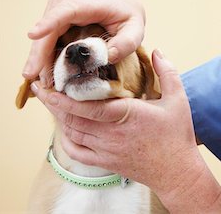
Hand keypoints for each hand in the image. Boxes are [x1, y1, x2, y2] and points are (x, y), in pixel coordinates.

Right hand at [22, 0, 145, 86]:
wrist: (122, 5)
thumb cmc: (128, 18)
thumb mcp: (136, 30)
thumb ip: (127, 43)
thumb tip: (108, 56)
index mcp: (91, 2)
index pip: (67, 11)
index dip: (50, 23)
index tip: (33, 34)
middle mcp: (70, 0)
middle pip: (49, 27)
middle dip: (39, 52)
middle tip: (32, 75)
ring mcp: (59, 7)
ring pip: (43, 34)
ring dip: (39, 57)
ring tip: (41, 80)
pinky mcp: (55, 15)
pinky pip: (46, 36)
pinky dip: (43, 54)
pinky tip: (42, 72)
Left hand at [30, 50, 220, 211]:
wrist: (176, 170)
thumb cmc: (176, 135)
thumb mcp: (177, 99)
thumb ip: (167, 72)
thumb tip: (157, 51)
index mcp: (127, 114)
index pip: (87, 107)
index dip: (63, 99)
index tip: (48, 88)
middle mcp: (112, 133)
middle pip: (73, 119)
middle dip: (54, 104)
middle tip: (42, 90)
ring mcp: (107, 150)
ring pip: (72, 133)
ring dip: (60, 119)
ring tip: (51, 104)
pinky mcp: (106, 162)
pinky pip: (77, 152)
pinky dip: (66, 140)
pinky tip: (65, 130)